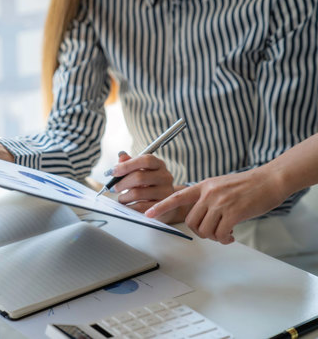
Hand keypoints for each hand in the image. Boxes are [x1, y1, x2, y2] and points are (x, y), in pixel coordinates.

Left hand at [108, 151, 177, 221]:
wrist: (166, 203)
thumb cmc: (149, 183)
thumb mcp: (141, 171)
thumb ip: (130, 162)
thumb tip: (121, 156)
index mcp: (159, 164)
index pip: (145, 160)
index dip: (127, 165)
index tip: (113, 171)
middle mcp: (165, 176)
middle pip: (139, 177)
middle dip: (121, 183)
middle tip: (113, 188)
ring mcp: (165, 192)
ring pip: (137, 193)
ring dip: (124, 197)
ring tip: (121, 198)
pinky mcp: (162, 206)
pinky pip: (140, 207)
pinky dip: (129, 207)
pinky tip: (126, 205)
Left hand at [145, 166, 287, 243]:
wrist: (270, 180)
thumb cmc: (247, 185)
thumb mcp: (220, 185)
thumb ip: (207, 197)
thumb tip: (200, 216)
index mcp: (203, 186)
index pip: (176, 196)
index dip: (161, 206)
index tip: (148, 214)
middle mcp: (208, 193)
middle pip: (191, 221)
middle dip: (201, 232)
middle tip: (214, 232)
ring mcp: (220, 202)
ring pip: (205, 230)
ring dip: (214, 237)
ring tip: (225, 233)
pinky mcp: (233, 212)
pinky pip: (220, 234)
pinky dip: (225, 239)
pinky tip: (232, 235)